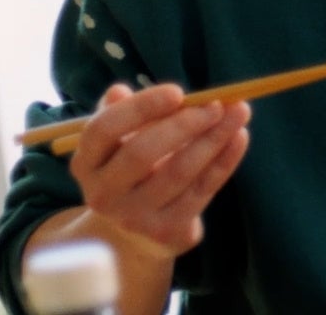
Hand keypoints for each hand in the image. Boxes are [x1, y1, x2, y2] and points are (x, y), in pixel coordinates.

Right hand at [68, 83, 250, 259]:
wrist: (134, 234)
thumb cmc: (130, 170)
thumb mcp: (118, 141)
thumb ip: (120, 113)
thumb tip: (120, 92)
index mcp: (86, 162)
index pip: (104, 129)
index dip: (140, 108)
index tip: (177, 92)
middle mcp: (102, 193)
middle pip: (141, 152)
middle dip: (183, 124)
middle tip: (216, 104)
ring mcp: (133, 217)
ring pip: (178, 172)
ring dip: (212, 139)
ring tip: (238, 112)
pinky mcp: (165, 232)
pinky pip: (201, 191)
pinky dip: (224, 161)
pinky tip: (239, 137)